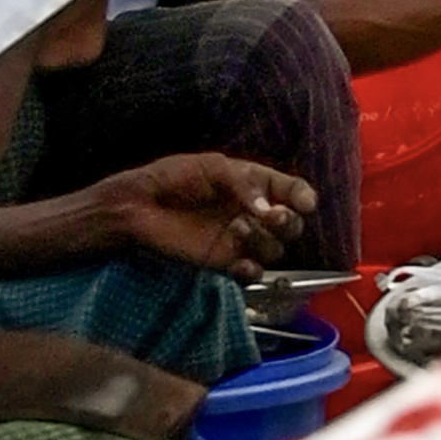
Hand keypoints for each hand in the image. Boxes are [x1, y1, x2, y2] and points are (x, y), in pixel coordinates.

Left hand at [92, 155, 313, 273]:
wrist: (136, 208)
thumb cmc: (171, 179)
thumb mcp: (211, 167)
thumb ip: (244, 184)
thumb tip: (269, 209)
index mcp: (253, 184)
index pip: (291, 190)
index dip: (302, 196)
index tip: (304, 204)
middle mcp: (251, 212)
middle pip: (291, 223)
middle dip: (288, 221)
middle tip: (273, 218)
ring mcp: (238, 239)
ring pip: (275, 248)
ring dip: (264, 241)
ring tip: (237, 230)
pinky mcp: (222, 262)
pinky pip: (252, 272)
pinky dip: (253, 270)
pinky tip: (242, 264)